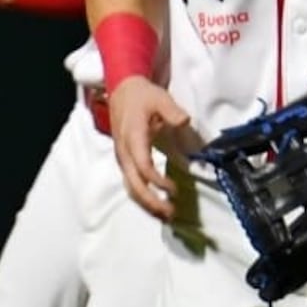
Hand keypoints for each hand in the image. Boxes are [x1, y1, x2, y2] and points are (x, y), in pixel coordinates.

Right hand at [107, 75, 195, 218]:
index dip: (157, 180)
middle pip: (134, 183)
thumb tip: (184, 121)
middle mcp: (124, 152)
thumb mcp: (159, 97)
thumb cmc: (142, 96)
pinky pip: (131, 183)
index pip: (142, 165)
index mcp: (132, 137)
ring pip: (130, 187)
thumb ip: (171, 110)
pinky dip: (143, 197)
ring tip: (165, 215)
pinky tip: (156, 204)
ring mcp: (122, 158)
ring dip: (147, 203)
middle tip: (170, 212)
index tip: (174, 190)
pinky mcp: (124, 161)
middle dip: (151, 201)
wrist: (122, 91)